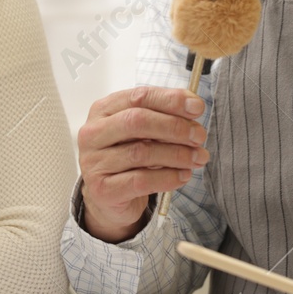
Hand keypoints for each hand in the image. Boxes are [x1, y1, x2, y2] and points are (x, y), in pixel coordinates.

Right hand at [77, 86, 208, 242]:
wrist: (108, 196)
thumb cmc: (128, 158)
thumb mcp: (143, 132)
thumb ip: (163, 116)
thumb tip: (194, 107)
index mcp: (103, 110)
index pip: (138, 97)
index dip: (171, 100)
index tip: (197, 108)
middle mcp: (93, 133)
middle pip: (137, 121)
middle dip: (175, 127)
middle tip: (199, 136)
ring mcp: (94, 162)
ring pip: (141, 152)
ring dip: (177, 154)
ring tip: (197, 158)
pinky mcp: (102, 189)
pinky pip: (141, 181)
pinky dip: (168, 178)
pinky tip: (183, 176)